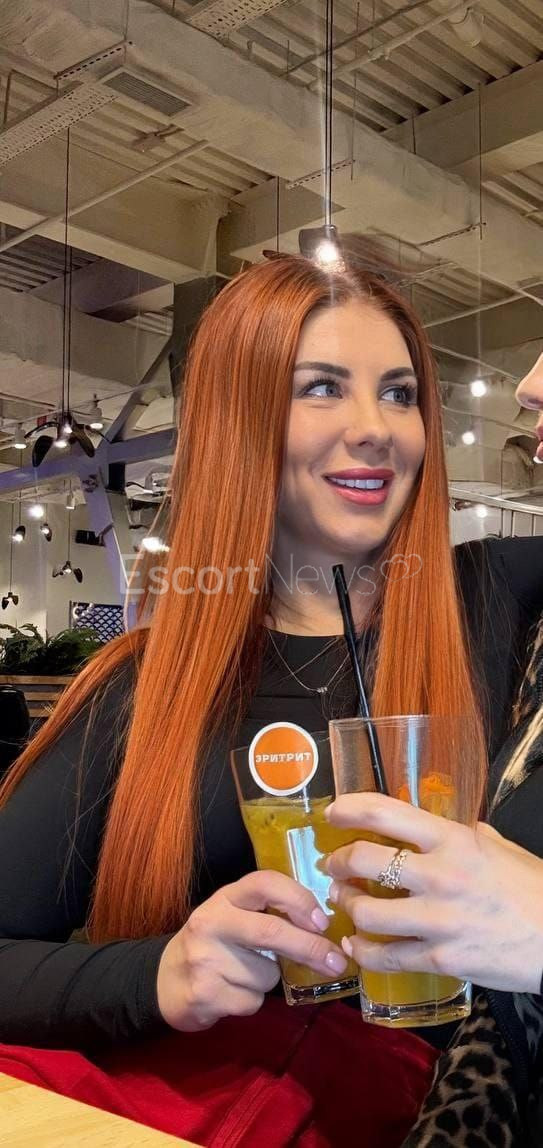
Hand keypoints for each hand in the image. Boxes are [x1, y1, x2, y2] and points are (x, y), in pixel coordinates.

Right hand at [156, 869, 347, 1030]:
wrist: (164, 980)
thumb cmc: (213, 943)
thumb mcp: (234, 916)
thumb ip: (268, 914)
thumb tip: (322, 930)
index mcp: (224, 897)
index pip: (265, 883)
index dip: (298, 899)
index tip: (322, 921)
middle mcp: (211, 922)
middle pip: (271, 931)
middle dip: (311, 948)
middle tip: (336, 961)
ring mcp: (205, 958)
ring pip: (267, 974)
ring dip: (269, 980)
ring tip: (243, 975)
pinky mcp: (205, 993)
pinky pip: (253, 1001)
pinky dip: (253, 1001)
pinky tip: (232, 993)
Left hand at [325, 793, 542, 993]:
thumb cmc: (534, 889)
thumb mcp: (499, 847)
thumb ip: (463, 835)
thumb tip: (438, 828)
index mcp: (454, 839)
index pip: (385, 812)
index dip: (349, 809)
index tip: (333, 813)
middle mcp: (441, 875)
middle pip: (363, 860)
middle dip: (338, 862)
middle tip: (334, 865)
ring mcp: (439, 920)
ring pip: (366, 912)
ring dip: (346, 906)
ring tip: (345, 904)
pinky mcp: (442, 960)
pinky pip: (386, 957)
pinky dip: (362, 951)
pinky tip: (357, 945)